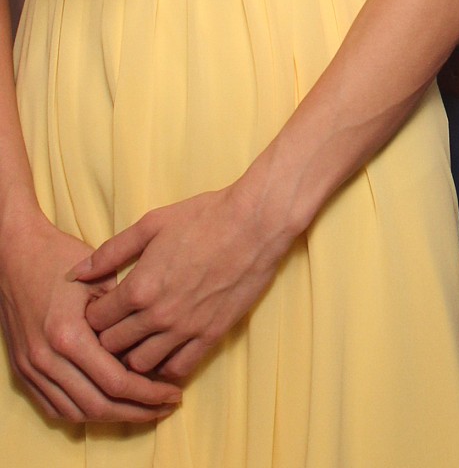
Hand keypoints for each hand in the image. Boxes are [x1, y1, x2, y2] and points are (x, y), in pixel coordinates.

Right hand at [0, 208, 179, 423]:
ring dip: (111, 417)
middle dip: (136, 411)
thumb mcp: (100, 277)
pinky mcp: (23, 370)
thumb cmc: (59, 258)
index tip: (172, 394)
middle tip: (164, 407)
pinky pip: (54, 407)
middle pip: (98, 405)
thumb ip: (122, 313)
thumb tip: (150, 343)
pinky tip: (106, 407)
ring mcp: (32, 368)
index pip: (115, 382)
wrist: (14, 254)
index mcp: (68, 336)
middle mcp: (47, 359)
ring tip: (141, 409)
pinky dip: (82, 413)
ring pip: (76, 412)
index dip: (147, 393)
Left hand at [75, 185, 288, 383]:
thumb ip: (111, 251)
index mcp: (140, 287)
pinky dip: (165, 366)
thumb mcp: (152, 224)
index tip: (100, 308)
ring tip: (137, 339)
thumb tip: (75, 273)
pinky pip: (177, 369)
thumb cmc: (204, 216)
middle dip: (107, 338)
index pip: (96, 321)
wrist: (256, 222)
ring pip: (140, 366)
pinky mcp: (211, 336)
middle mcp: (158, 315)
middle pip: (113, 348)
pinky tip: (165, 350)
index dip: (93, 316)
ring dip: (133, 356)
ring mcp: (185, 329)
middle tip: (115, 325)